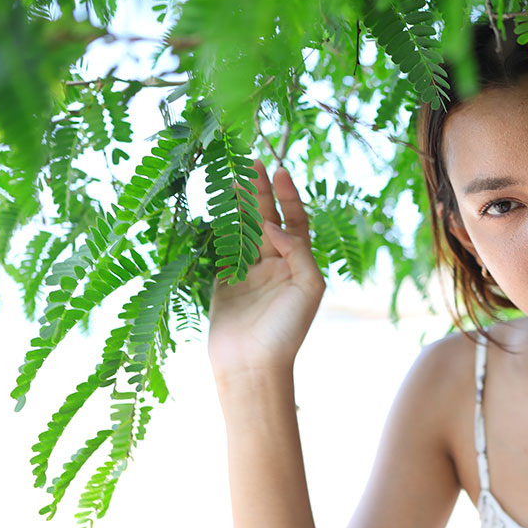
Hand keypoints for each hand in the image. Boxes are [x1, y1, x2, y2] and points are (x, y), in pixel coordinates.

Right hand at [207, 160, 324, 375]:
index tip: (279, 171)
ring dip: (240, 203)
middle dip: (261, 191)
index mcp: (299, 264)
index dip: (288, 196)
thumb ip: (297, 251)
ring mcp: (248, 271)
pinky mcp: (224, 280)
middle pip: (268, 218)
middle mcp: (275, 264)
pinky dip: (221, 225)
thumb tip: (272, 225)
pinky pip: (223, 246)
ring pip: (244, 229)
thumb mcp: (309, 287)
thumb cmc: (287, 330)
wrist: (252, 365)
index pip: (295, 221)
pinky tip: (218, 204)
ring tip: (233, 175)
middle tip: (251, 162)